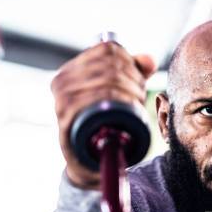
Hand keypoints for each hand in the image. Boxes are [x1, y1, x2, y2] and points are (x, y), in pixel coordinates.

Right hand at [51, 42, 155, 188]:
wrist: (88, 163)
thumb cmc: (104, 126)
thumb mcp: (120, 95)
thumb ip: (134, 73)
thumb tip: (149, 60)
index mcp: (72, 70)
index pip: (107, 48)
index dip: (130, 61)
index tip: (139, 80)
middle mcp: (62, 80)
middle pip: (111, 64)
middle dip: (133, 79)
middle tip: (140, 97)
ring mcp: (62, 99)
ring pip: (108, 81)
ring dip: (130, 92)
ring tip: (135, 106)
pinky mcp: (67, 118)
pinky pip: (98, 99)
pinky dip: (119, 102)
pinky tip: (127, 110)